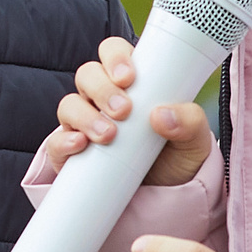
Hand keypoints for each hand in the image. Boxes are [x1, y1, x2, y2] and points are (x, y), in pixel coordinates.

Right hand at [47, 38, 212, 186]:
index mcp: (131, 83)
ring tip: (108, 135)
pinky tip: (80, 144)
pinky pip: (57, 140)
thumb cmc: (177, 159)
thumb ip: (189, 122)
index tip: (128, 77)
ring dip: (85, 115)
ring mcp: (84, 124)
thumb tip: (161, 115)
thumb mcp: (194, 141)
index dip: (115, 57)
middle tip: (124, 111)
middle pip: (88, 75)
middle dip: (102, 89)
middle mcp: (103, 98)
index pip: (113, 53)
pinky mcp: (70, 152)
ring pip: (69, 104)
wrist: (162, 198)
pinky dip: (65, 140)